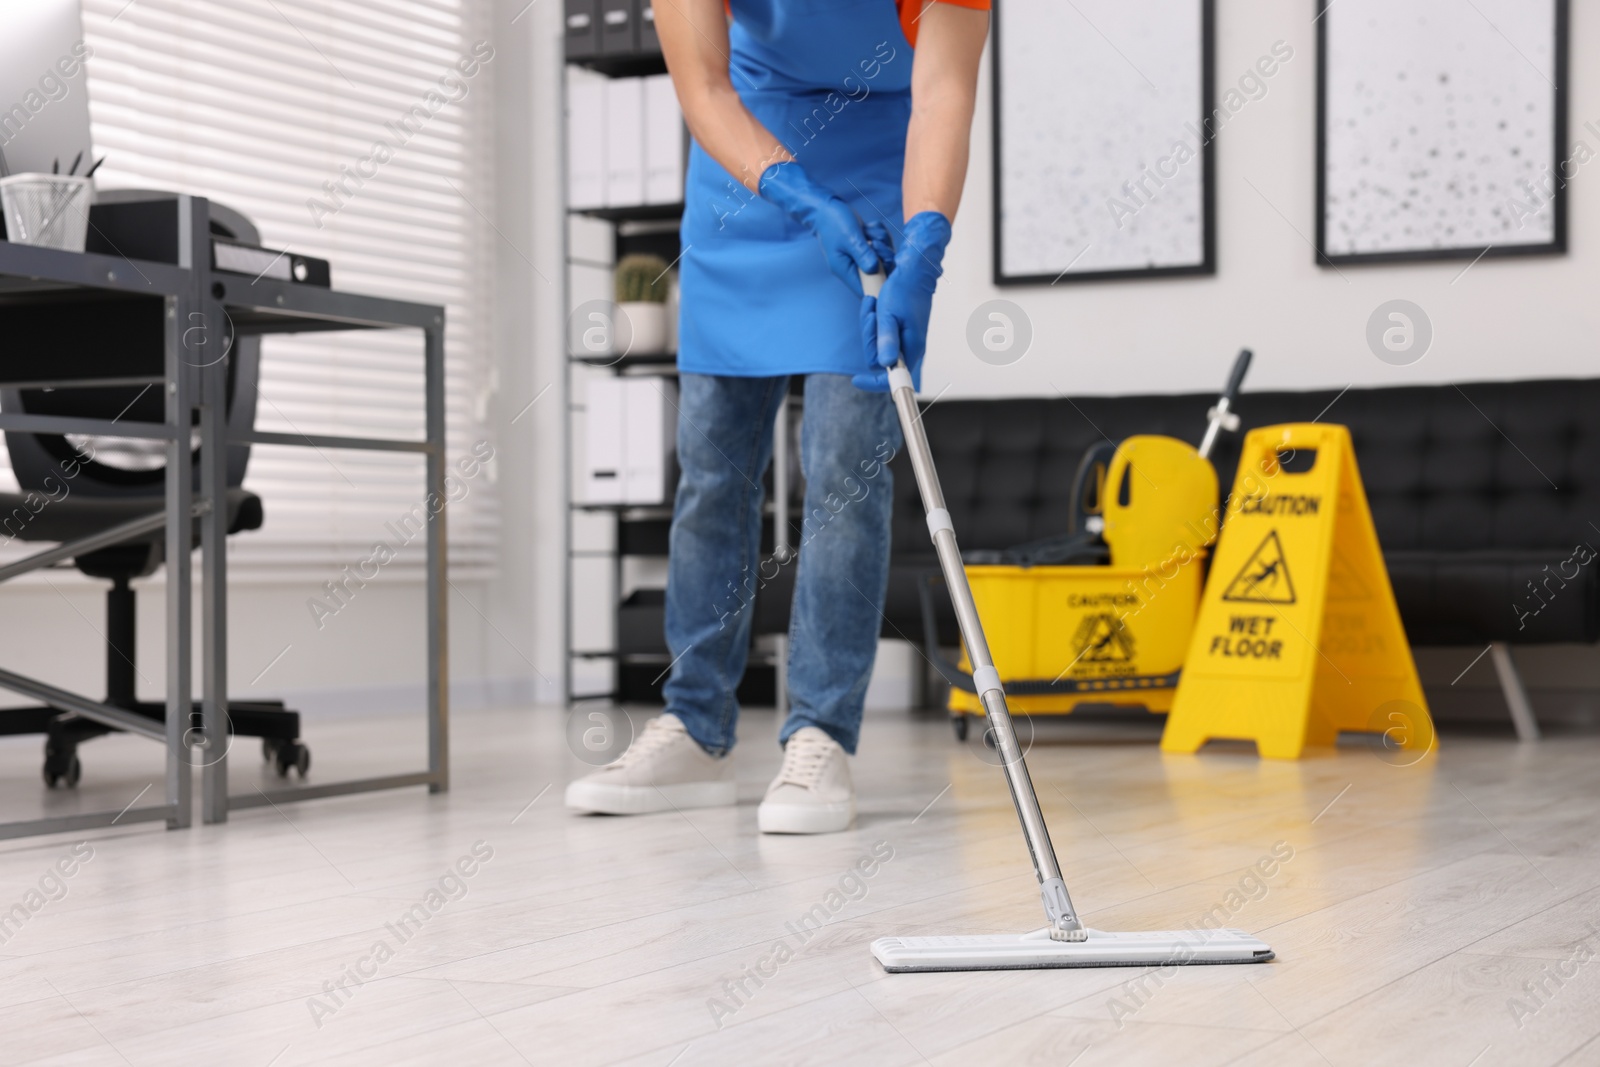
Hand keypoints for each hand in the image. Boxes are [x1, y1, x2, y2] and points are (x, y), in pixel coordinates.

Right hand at [759, 162, 879, 296]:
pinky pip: (881, 245)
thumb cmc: (834, 222)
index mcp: (845, 270)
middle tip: (875, 242)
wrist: (825, 207)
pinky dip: (879, 234)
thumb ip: (863, 254)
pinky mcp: (865, 247)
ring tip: (869, 231)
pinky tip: (869, 227)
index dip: (880, 284)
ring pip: (883, 256)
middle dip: (883, 255)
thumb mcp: (850, 237)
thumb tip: (875, 269)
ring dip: (882, 241)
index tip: (886, 265)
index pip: (865, 290)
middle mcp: (853, 267)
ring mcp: (860, 257)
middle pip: (880, 273)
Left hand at [851, 212, 952, 392]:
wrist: (915, 273)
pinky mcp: (902, 333)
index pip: (894, 380)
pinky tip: (877, 309)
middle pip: (879, 360)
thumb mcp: (889, 314)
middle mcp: (911, 348)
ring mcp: (906, 341)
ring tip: (874, 307)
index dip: (874, 384)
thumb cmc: (904, 290)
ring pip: (878, 347)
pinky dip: (875, 324)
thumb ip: (886, 340)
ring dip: (871, 328)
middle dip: (869, 339)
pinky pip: (881, 337)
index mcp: (911, 348)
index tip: (856, 379)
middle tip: (871, 316)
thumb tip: (884, 364)